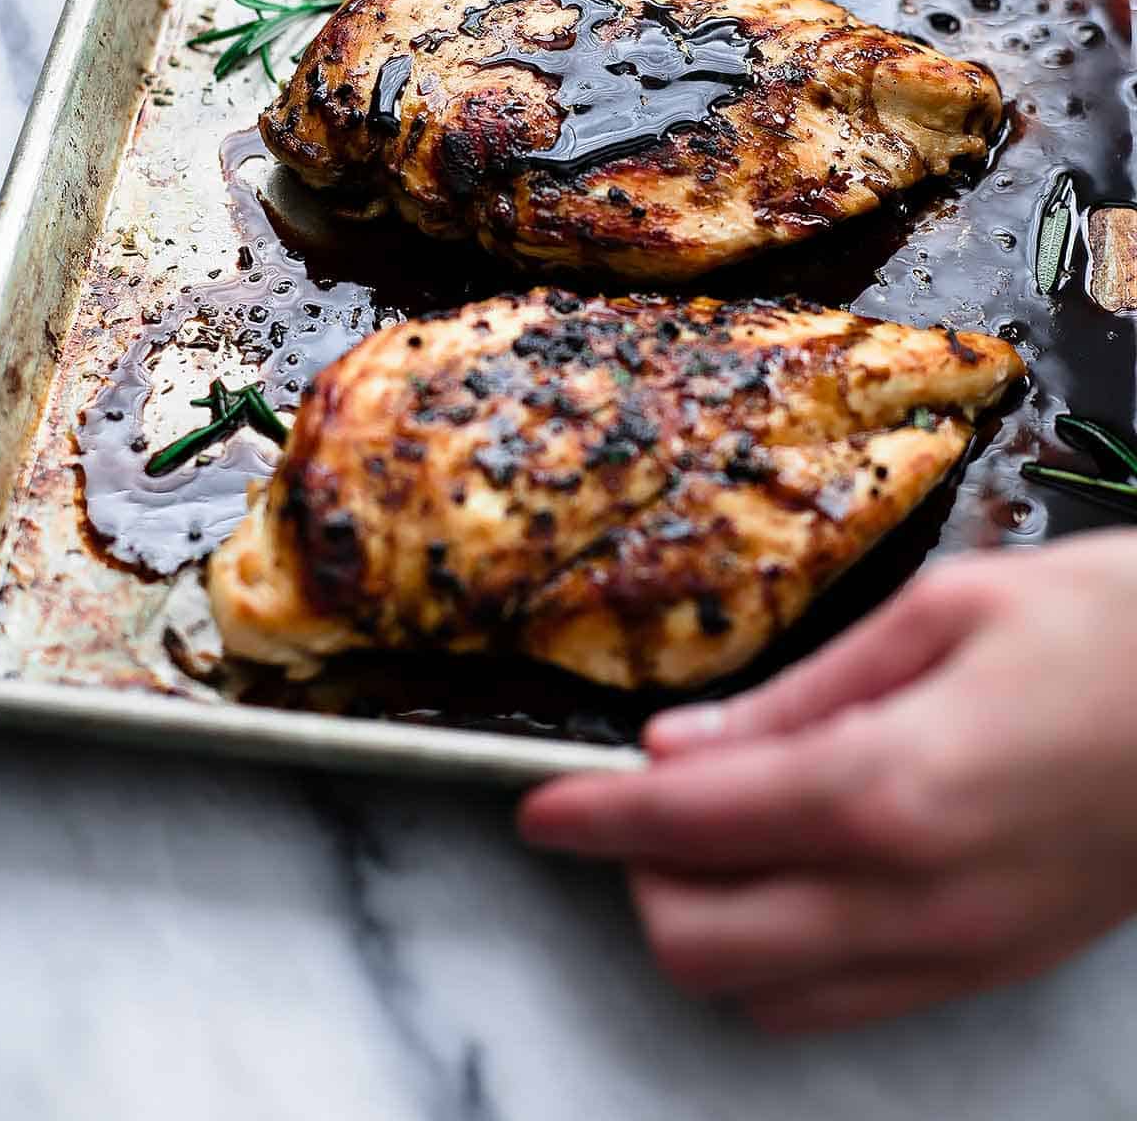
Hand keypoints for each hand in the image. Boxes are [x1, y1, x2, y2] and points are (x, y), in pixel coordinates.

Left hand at [519, 532, 1136, 1031]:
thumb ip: (799, 692)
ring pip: (766, 997)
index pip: (689, 828)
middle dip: (639, 880)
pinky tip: (790, 876)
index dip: (592, 820)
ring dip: (706, 924)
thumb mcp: (945, 613)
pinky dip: (782, 959)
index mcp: (890, 784)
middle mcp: (915, 896)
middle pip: (704, 944)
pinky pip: (846, 1005)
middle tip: (636, 800)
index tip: (539, 807)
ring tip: (712, 832)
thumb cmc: (1109, 628)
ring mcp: (960, 951)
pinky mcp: (994, 967)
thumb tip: (682, 744)